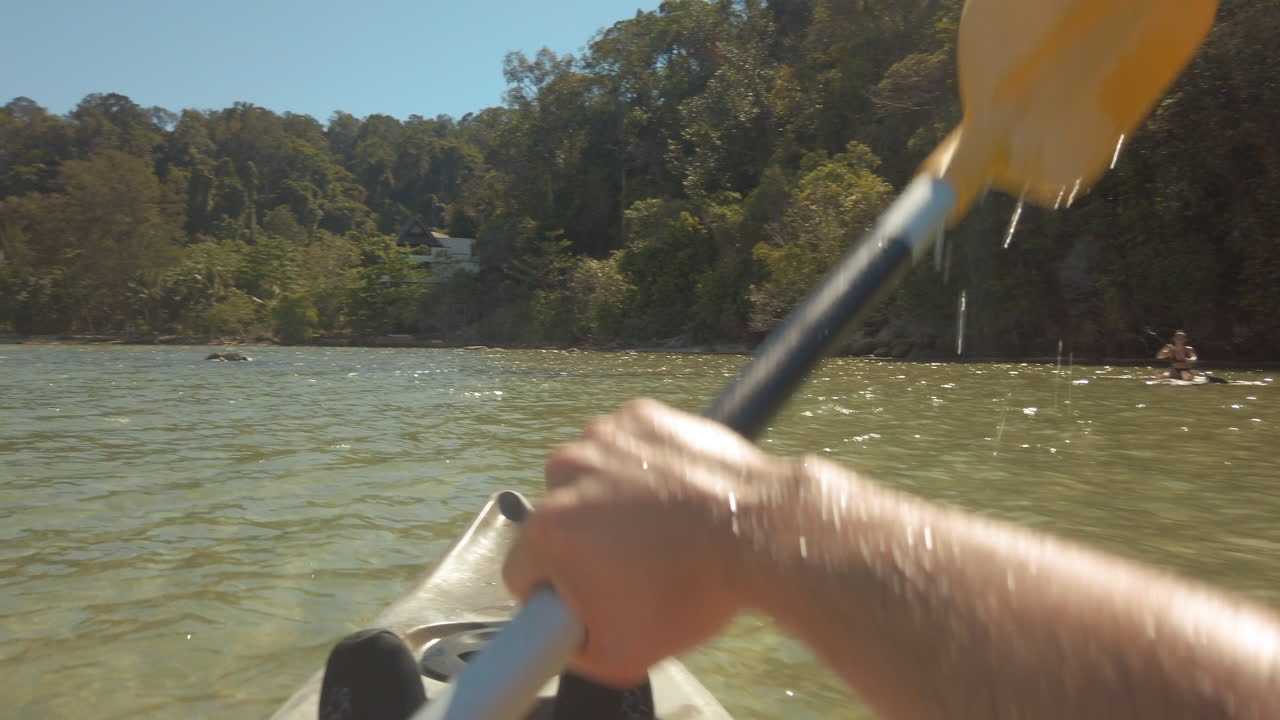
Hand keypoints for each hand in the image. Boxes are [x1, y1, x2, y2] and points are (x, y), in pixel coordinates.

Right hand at [502, 399, 799, 686]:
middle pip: (556, 517)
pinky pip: (625, 444)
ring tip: (660, 524)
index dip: (556, 591)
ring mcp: (604, 436)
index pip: (523, 570)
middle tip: (635, 562)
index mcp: (548, 529)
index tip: (590, 594)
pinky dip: (643, 462)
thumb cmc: (696, 586)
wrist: (760, 529)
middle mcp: (565, 472)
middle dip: (585, 540)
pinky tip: (673, 490)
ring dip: (611, 496)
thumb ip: (575, 651)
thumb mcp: (625, 653)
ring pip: (589, 475)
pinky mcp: (640, 416)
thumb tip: (565, 637)